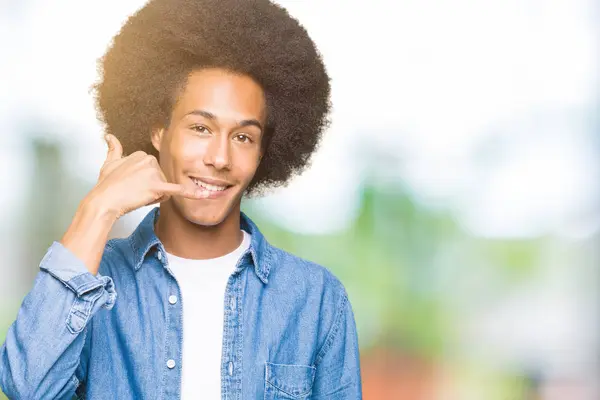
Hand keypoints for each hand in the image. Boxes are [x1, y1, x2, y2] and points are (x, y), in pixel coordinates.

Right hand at [90, 134, 204, 218]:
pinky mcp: (157, 186)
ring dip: (154, 196)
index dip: (144, 183)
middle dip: (151, 190)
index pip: (154, 173)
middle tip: (134, 192)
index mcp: (142, 154)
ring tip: (137, 195)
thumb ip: (113, 148)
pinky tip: (203, 195)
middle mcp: (149, 160)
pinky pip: (177, 189)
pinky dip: (191, 193)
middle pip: (161, 180)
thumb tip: (109, 136)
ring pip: (164, 189)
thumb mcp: (109, 163)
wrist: (104, 201)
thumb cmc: (106, 186)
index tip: (130, 185)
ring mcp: (153, 173)